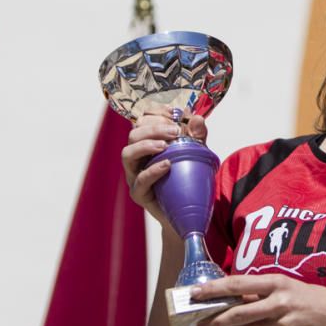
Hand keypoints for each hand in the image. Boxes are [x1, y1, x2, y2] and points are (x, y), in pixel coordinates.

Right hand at [121, 108, 207, 225]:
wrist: (187, 213)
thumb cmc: (187, 179)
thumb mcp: (197, 153)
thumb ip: (197, 136)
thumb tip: (197, 118)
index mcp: (147, 142)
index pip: (142, 120)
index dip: (155, 112)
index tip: (175, 112)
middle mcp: (138, 157)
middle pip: (134, 134)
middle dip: (154, 127)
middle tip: (175, 130)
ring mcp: (135, 175)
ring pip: (127, 154)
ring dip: (145, 145)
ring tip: (165, 145)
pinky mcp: (139, 193)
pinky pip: (140, 180)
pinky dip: (152, 170)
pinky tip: (167, 165)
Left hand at [192, 274, 325, 325]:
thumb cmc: (315, 299)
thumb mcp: (289, 288)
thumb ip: (264, 293)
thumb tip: (235, 297)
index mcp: (276, 282)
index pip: (237, 283)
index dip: (214, 289)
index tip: (196, 293)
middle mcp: (278, 300)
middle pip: (238, 310)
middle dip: (215, 317)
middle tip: (198, 323)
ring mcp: (282, 321)